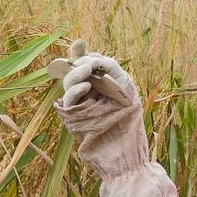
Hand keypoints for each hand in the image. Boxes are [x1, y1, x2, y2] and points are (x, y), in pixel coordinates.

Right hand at [53, 40, 149, 178]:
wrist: (127, 152)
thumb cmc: (129, 121)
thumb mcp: (125, 88)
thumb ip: (111, 68)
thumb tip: (92, 55)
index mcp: (100, 86)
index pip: (85, 66)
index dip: (79, 54)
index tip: (80, 43)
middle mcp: (87, 95)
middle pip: (73, 71)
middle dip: (78, 62)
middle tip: (88, 61)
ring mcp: (79, 107)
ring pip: (67, 84)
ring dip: (76, 74)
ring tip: (87, 70)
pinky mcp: (73, 119)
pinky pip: (68, 101)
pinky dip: (75, 91)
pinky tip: (86, 87)